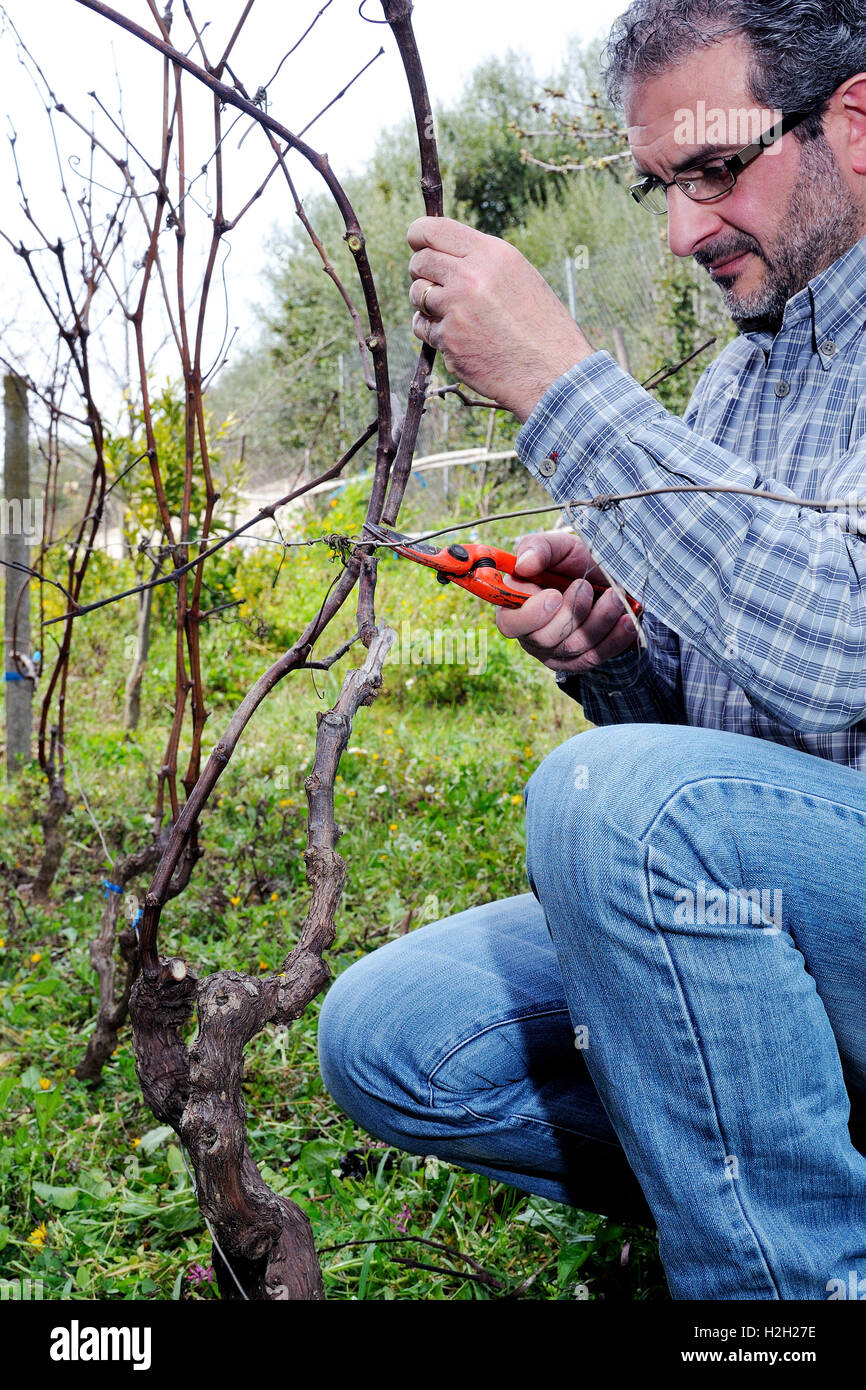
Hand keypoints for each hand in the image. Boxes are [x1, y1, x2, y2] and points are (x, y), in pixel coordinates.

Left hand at [407, 217, 593, 421]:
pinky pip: (422, 327)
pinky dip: (432, 331)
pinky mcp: (448, 341)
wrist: (552, 371)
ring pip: (417, 295)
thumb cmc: (540, 325)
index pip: (433, 230)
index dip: (418, 235)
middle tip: (434, 282)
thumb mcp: (519, 276)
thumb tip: (442, 253)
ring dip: (425, 303)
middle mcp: (470, 277)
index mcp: (491, 254)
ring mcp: (456, 310)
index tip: (416, 243)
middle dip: (421, 271)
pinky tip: (456, 336)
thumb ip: (481, 262)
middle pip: (419, 262)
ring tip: (453, 313)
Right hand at [496, 532, 639, 673]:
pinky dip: (614, 639)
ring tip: (614, 595)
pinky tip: (626, 620)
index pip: (509, 624)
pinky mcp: (580, 661)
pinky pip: (596, 657)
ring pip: (574, 647)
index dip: (530, 615)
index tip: (554, 595)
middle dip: (571, 612)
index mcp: (515, 607)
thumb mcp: (558, 546)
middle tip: (585, 586)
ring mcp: (555, 652)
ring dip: (598, 620)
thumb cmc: (574, 562)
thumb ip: (537, 548)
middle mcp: (531, 635)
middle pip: (544, 640)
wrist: (607, 577)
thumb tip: (524, 564)